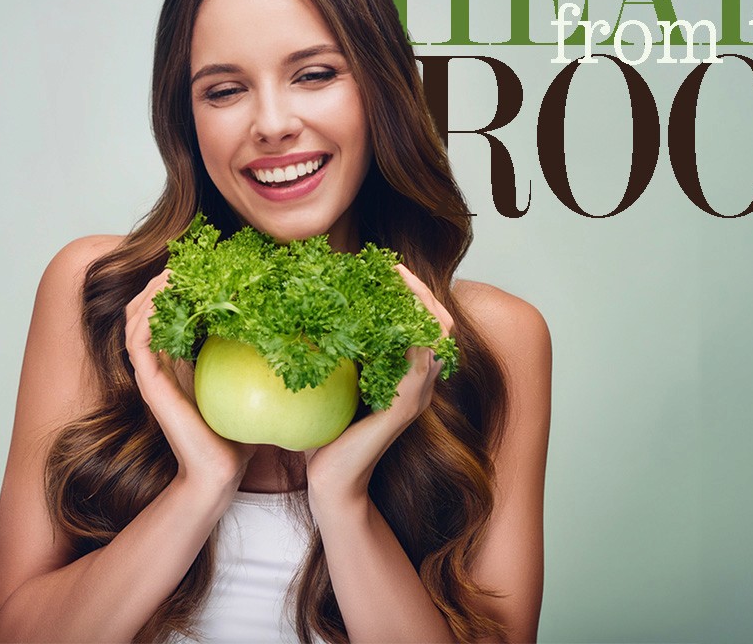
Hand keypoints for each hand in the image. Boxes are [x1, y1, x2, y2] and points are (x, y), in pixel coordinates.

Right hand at [124, 270, 255, 489]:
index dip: (175, 285)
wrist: (221, 472)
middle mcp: (160, 364)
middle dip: (161, 279)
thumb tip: (289, 322)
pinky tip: (165, 298)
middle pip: (144, 308)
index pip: (165, 311)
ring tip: (173, 270)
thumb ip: (253, 353)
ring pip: (136, 319)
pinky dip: (147, 316)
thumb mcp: (247, 380)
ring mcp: (151, 374)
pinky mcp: (150, 386)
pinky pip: (138, 343)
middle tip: (184, 259)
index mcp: (179, 360)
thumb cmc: (239, 430)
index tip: (200, 262)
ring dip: (151, 291)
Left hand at [304, 265, 451, 515]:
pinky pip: (418, 362)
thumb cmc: (328, 436)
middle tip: (395, 268)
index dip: (417, 294)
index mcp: (408, 377)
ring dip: (417, 305)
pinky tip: (386, 317)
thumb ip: (340, 357)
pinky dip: (409, 335)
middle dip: (421, 291)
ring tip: (395, 281)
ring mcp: (415, 395)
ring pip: (436, 337)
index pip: (429, 325)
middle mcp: (420, 384)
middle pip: (441, 324)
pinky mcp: (403, 407)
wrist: (331, 483)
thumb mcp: (337, 385)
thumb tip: (311, 317)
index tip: (392, 269)